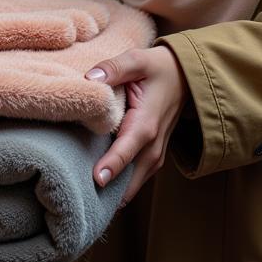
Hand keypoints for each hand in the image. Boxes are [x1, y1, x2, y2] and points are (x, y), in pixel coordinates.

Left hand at [85, 45, 188, 204]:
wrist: (185, 77)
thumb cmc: (158, 68)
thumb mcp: (137, 59)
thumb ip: (114, 68)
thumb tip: (91, 79)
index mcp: (146, 123)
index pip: (127, 150)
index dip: (112, 166)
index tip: (96, 181)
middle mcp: (152, 146)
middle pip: (129, 179)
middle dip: (107, 192)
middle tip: (77, 201)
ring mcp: (154, 155)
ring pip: (132, 185)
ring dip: (112, 194)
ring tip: (82, 202)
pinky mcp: (152, 158)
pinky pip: (134, 180)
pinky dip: (119, 188)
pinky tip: (97, 192)